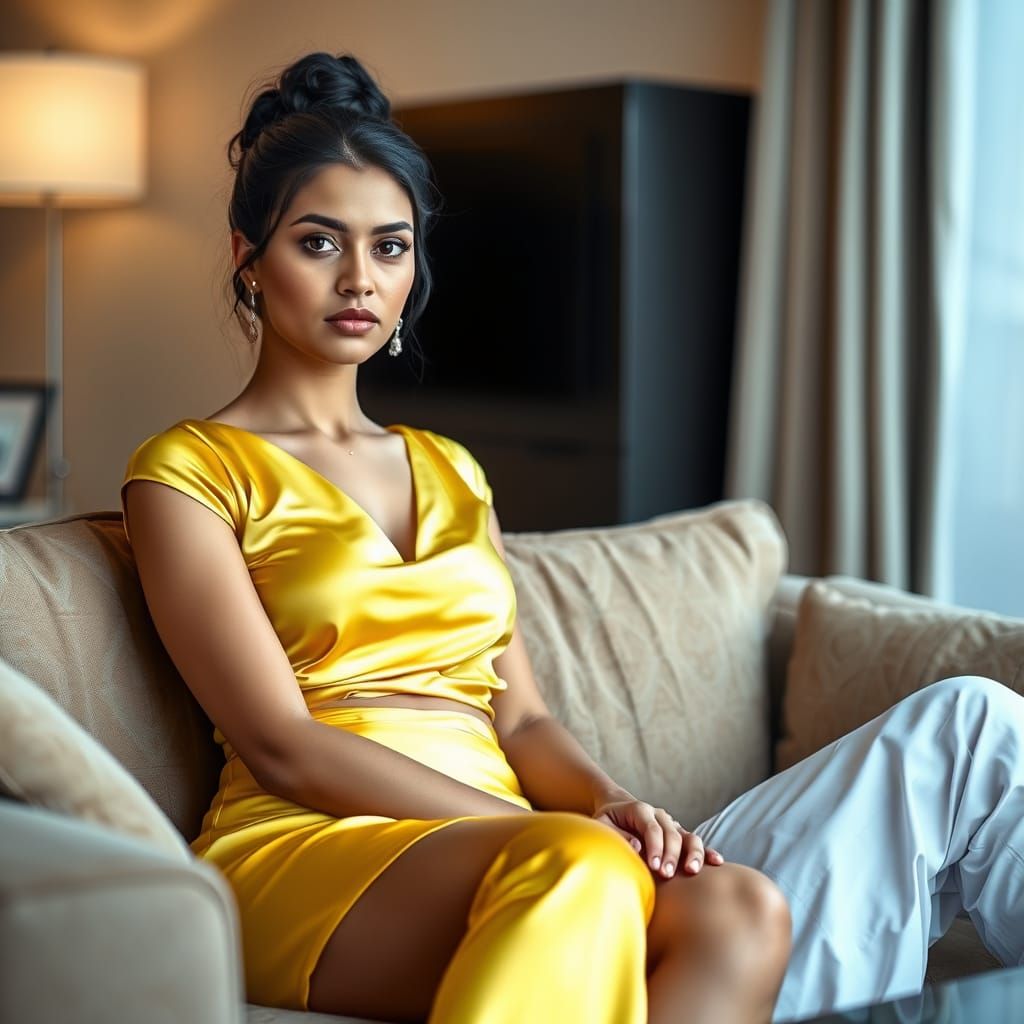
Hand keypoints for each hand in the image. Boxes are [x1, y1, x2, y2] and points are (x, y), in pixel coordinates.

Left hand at [592, 797, 724, 878]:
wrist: (618, 808)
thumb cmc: (608, 820)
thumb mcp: (603, 823)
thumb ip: (618, 834)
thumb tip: (637, 847)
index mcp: (640, 810)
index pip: (652, 828)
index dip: (655, 847)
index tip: (655, 866)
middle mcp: (659, 815)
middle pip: (672, 834)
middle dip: (671, 855)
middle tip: (666, 875)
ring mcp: (672, 824)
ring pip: (689, 836)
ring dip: (693, 853)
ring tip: (692, 871)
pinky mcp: (679, 834)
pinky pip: (696, 842)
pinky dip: (706, 851)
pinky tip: (717, 862)